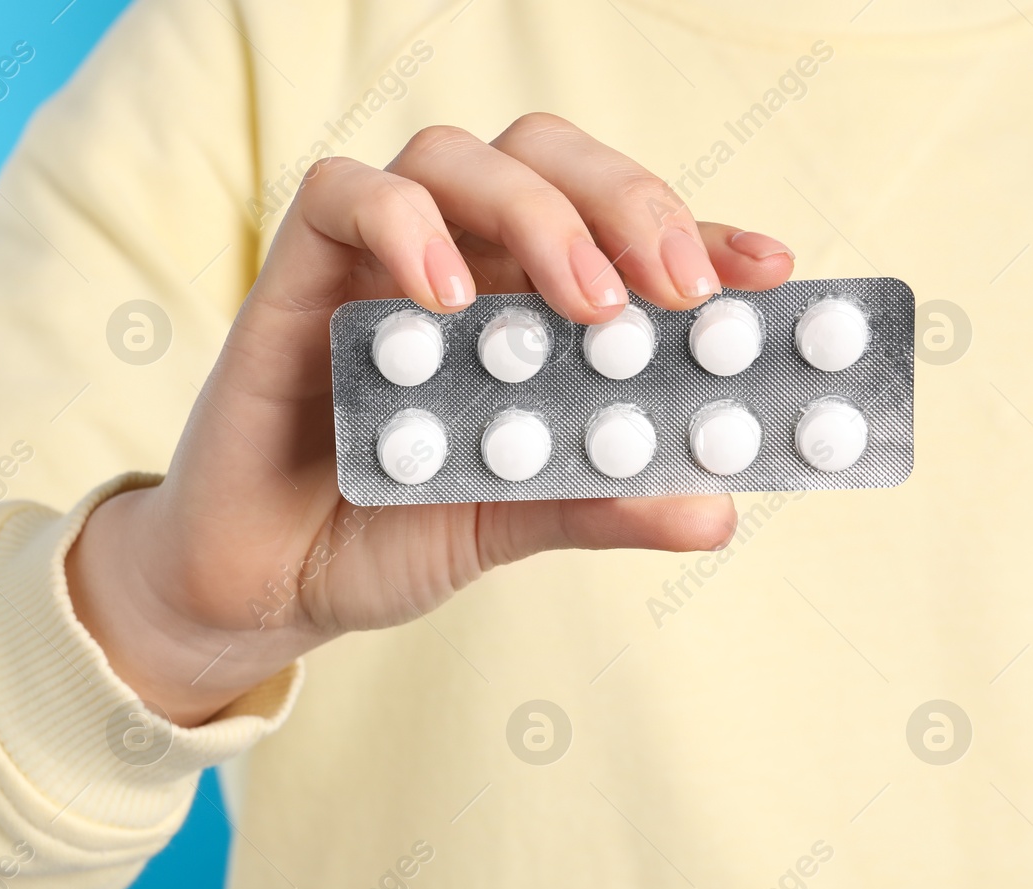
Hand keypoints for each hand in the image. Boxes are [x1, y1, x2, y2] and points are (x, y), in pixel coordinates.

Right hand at [66, 113, 794, 726]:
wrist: (261, 589)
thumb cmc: (380, 537)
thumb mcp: (506, 519)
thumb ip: (595, 499)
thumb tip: (713, 507)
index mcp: (519, 309)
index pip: (617, 235)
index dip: (699, 235)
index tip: (771, 273)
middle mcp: (456, 266)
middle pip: (547, 158)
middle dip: (628, 204)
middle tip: (679, 291)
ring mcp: (375, 263)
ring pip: (456, 156)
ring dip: (536, 212)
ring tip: (585, 304)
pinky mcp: (294, 275)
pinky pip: (341, 194)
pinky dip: (402, 226)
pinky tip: (447, 301)